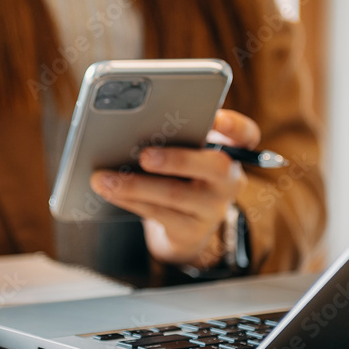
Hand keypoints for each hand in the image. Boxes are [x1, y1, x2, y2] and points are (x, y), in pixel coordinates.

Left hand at [89, 109, 260, 267]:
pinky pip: (158, 214)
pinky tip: (109, 191)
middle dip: (177, 159)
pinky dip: (129, 200)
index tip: (214, 117)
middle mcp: (229, 178)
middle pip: (213, 165)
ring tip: (103, 178)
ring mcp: (213, 207)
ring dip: (134, 185)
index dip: (233, 125)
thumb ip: (173, 136)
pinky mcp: (192, 230)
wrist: (184, 224)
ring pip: (175, 193)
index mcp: (231, 150)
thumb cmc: (179, 172)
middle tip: (144, 155)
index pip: (246, 134)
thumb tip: (130, 127)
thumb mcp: (185, 152)